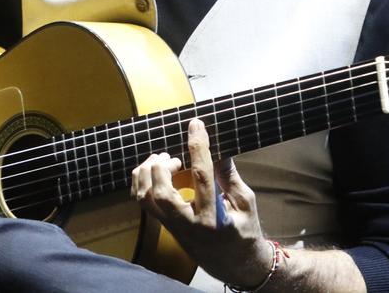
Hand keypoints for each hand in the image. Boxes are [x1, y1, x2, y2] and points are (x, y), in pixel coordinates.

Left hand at [131, 119, 274, 288]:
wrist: (235, 265)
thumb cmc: (245, 232)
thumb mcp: (245, 203)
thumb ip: (229, 176)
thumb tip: (218, 146)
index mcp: (214, 219)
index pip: (202, 177)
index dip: (198, 147)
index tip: (196, 124)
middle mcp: (189, 225)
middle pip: (161, 193)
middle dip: (161, 167)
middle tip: (172, 156)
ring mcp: (174, 228)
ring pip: (146, 199)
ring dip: (147, 173)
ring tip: (161, 160)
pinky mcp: (166, 227)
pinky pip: (144, 203)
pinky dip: (143, 182)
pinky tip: (155, 171)